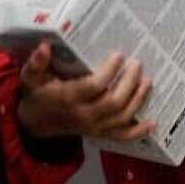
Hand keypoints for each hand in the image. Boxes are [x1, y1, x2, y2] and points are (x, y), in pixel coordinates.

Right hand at [16, 43, 154, 141]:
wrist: (37, 123)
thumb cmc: (38, 94)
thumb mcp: (32, 77)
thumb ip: (36, 63)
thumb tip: (44, 47)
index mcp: (69, 98)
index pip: (93, 86)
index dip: (109, 71)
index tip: (119, 55)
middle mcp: (84, 115)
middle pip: (113, 102)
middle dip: (129, 83)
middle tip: (137, 64)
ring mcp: (94, 127)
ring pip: (121, 118)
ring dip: (138, 100)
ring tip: (148, 80)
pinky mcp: (100, 133)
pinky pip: (121, 136)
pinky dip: (138, 131)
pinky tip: (153, 122)